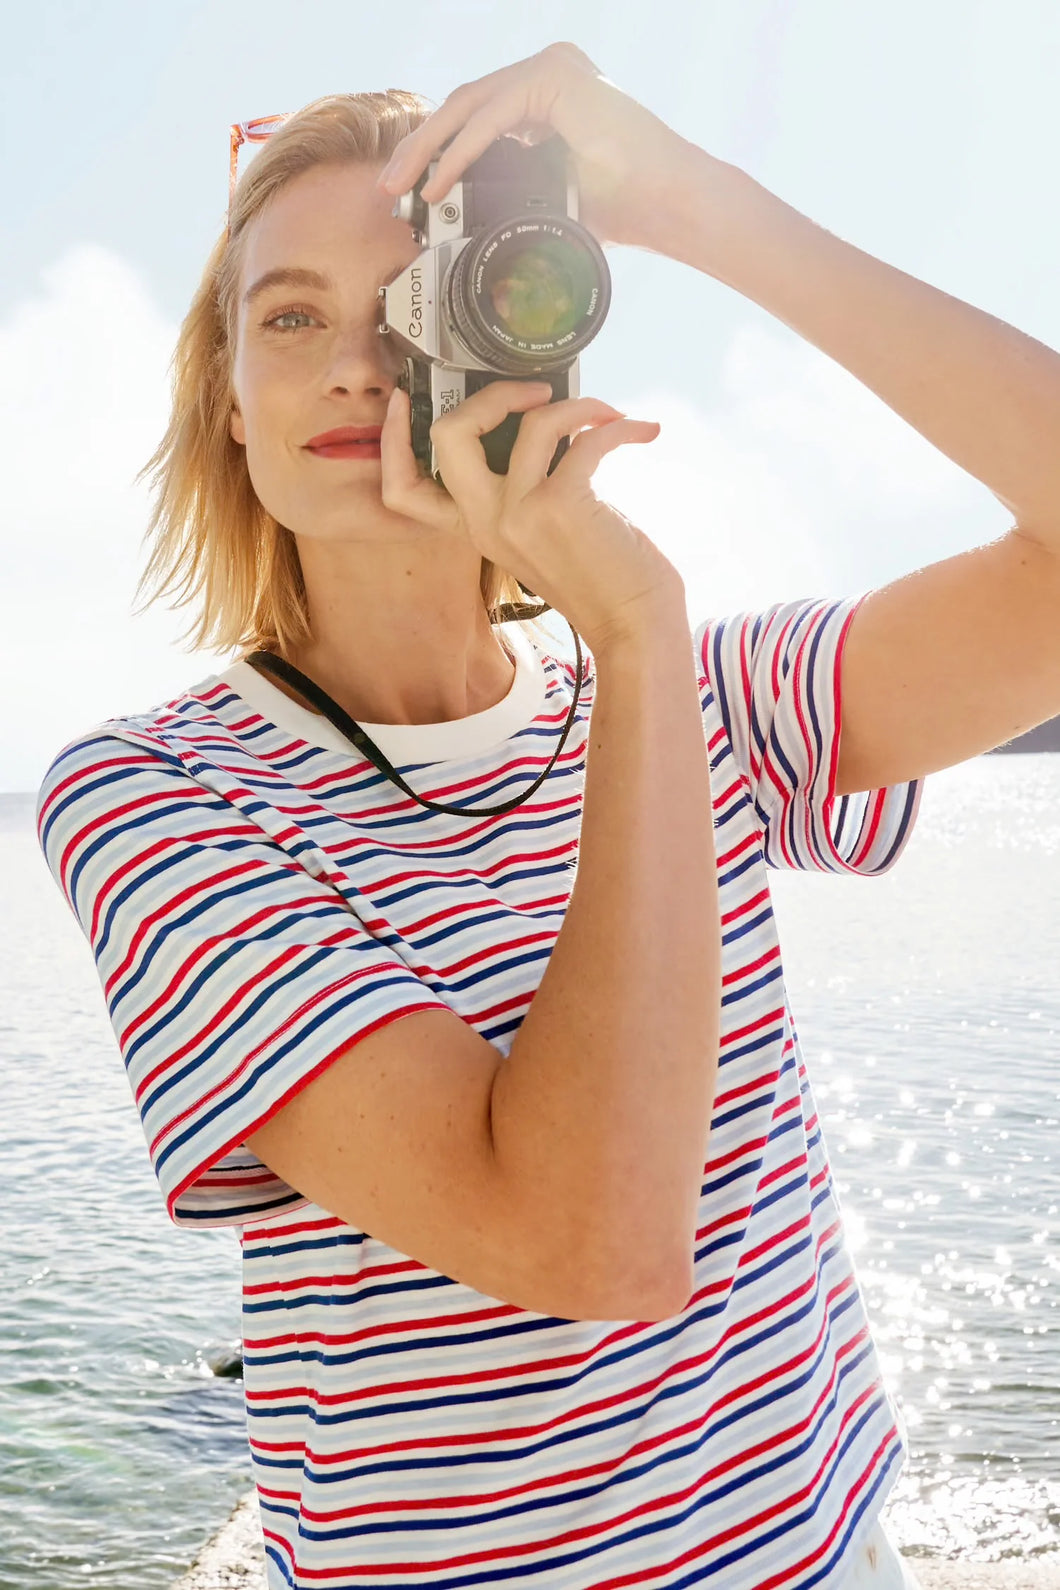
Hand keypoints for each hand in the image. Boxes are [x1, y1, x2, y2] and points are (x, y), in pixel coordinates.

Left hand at [377, 42, 698, 254]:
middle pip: (464, 108)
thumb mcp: (557, 199)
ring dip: (427, 148)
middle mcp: (549, 75)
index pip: (477, 120)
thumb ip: (519, 195)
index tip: (409, 191)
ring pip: (469, 106)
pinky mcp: (556, 77)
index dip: (437, 153)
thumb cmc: (630, 209)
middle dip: (420, 149)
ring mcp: (553, 69)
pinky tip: (439, 182)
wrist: (672, 204)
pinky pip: (493, 116)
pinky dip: (461, 151)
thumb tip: (477, 224)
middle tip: (387, 187)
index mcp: (549, 100)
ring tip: (400, 187)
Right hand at [380, 380, 682, 652]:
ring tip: (607, 413)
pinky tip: (640, 432)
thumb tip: (541, 422)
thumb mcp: (539, 538)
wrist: (634, 625)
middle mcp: (488, 521)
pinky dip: (617, 426)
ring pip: (532, 422)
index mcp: (477, 529)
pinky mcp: (560, 505)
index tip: (404, 399)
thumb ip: (522, 494)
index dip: (393, 440)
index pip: (405, 491)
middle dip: (493, 394)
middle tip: (537, 391)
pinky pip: (586, 438)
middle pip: (451, 435)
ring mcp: (519, 513)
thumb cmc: (602, 581)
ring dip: (580, 405)